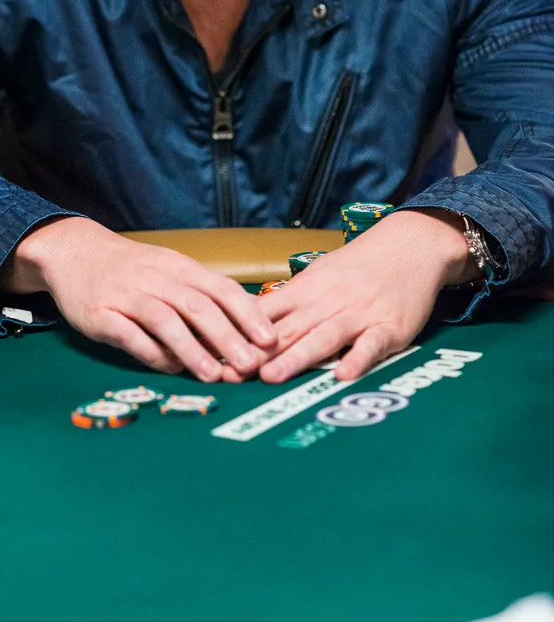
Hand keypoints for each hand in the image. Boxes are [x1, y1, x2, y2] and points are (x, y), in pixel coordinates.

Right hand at [3, 217, 277, 381]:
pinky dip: (150, 352)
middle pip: (197, 306)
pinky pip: (128, 334)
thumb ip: (200, 297)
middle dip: (227, 337)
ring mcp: (127, 295)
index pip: (220, 288)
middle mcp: (156, 278)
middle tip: (249, 365)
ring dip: (191, 349)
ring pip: (165, 321)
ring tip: (213, 376)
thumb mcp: (170, 271)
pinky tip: (167, 368)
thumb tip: (241, 333)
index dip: (247, 314)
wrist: (76, 252)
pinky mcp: (100, 313)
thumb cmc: (133, 269)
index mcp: (179, 267)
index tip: (269, 340)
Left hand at [220, 211, 478, 385]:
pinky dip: (357, 358)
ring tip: (272, 376)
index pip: (265, 314)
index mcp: (306, 291)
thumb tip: (247, 322)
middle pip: (288, 330)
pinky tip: (343, 374)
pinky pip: (371, 345)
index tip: (213, 353)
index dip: (238, 334)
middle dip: (258, 353)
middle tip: (231, 374)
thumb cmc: (358, 266)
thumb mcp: (318, 277)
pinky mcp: (388, 327)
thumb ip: (289, 302)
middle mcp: (327, 303)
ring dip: (296, 358)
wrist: (408, 245)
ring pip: (322, 337)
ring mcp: (357, 315)